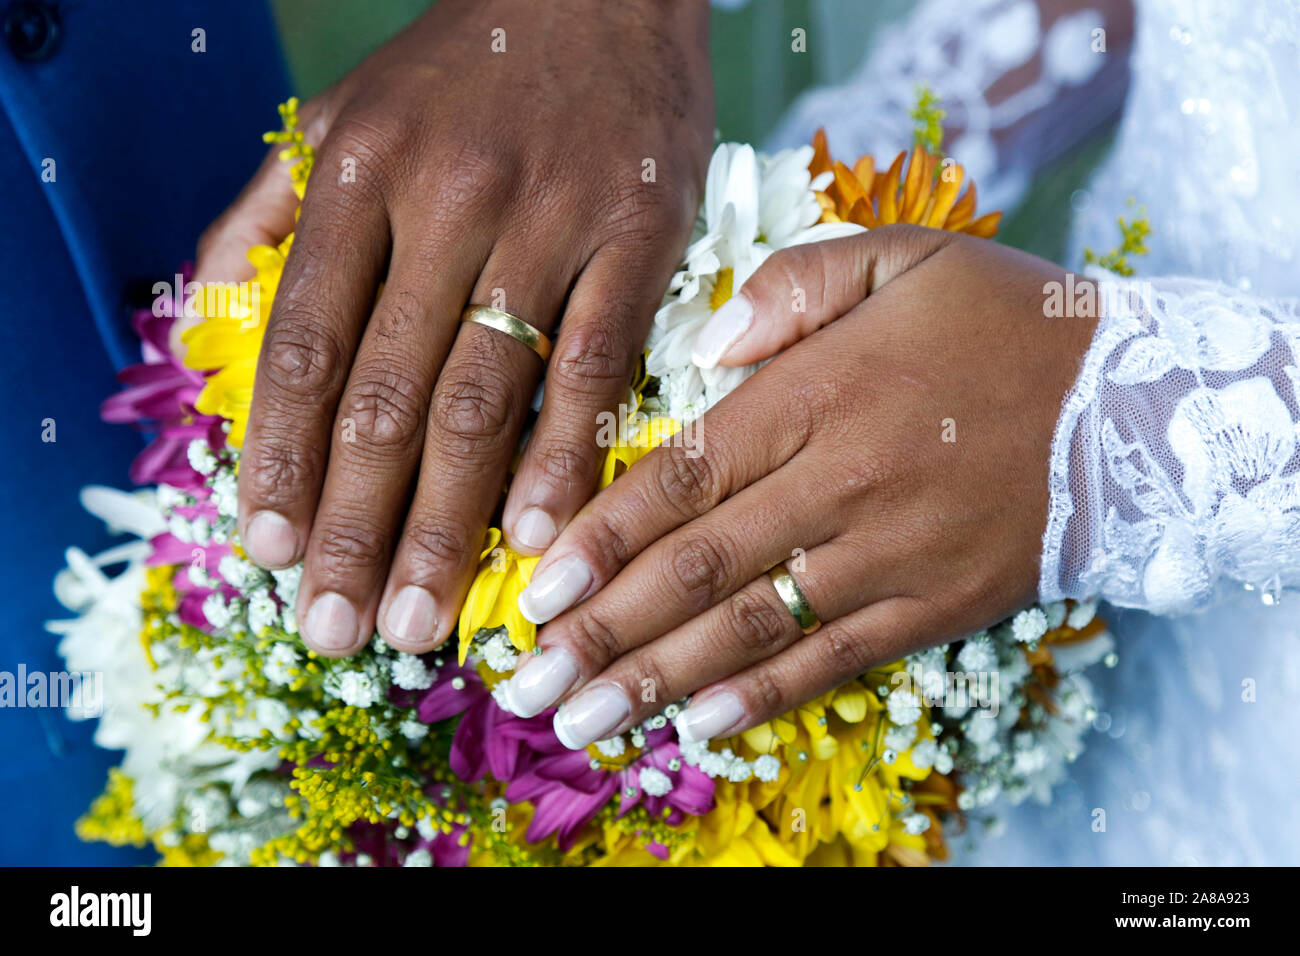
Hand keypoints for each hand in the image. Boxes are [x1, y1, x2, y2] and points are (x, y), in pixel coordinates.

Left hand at [195, 0, 713, 655]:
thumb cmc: (468, 63)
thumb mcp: (342, 108)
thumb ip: (269, 204)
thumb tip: (207, 303)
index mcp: (362, 173)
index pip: (305, 344)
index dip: (277, 457)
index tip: (263, 552)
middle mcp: (447, 202)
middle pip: (386, 395)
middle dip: (354, 526)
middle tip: (336, 631)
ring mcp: (549, 222)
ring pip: (484, 399)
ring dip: (446, 523)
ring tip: (419, 619)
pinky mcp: (640, 238)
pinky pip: (596, 367)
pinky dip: (565, 458)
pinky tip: (535, 539)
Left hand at [500, 225, 1099, 748]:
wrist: (1140, 402)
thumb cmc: (1006, 321)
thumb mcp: (904, 257)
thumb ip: (793, 288)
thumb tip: (705, 343)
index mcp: (819, 393)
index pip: (681, 476)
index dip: (599, 538)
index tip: (531, 589)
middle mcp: (843, 480)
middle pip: (696, 566)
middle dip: (600, 630)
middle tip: (521, 681)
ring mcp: (890, 552)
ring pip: (752, 625)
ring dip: (656, 679)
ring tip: (581, 722)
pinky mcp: (936, 605)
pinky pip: (836, 660)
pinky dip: (763, 696)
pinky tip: (697, 727)